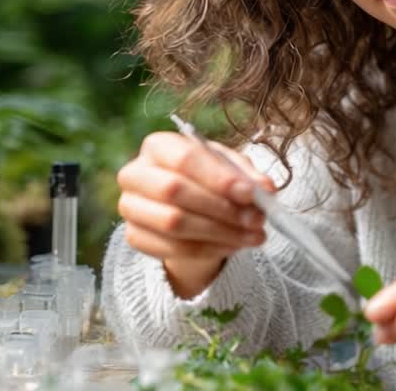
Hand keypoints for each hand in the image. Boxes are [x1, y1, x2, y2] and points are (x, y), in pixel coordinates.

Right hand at [116, 131, 276, 295]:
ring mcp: (130, 207)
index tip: (250, 194)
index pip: (185, 158)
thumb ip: (248, 177)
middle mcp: (135, 173)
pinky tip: (233, 245)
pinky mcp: (134, 237)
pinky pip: (173, 248)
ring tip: (253, 236)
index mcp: (158, 146)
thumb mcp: (230, 169)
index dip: (219, 177)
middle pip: (173, 190)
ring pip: (173, 223)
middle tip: (256, 219)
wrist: (187, 209)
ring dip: (220, 232)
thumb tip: (265, 190)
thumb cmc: (208, 179)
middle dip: (221, 208)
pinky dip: (209, 250)